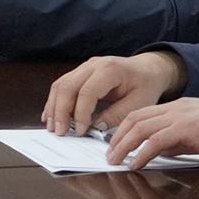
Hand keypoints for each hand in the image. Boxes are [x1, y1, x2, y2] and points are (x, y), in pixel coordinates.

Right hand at [45, 52, 180, 134]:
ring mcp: (84, 67)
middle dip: (60, 112)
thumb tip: (94, 126)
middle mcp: (93, 65)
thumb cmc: (145, 85)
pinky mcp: (79, 73)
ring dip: (54, 108)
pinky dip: (54, 102)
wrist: (147, 69)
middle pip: (67, 86)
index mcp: (110, 69)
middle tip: (60, 132)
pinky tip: (51, 117)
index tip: (81, 132)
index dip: (81, 114)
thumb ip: (117, 115)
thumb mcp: (139, 103)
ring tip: (53, 128)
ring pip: (60, 85)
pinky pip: (61, 86)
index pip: (87, 92)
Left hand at [103, 98, 198, 170]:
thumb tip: (158, 152)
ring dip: (124, 146)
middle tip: (109, 155)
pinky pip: (156, 140)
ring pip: (141, 127)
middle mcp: (176, 108)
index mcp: (178, 107)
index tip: (115, 145)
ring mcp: (181, 116)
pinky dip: (142, 153)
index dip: (124, 129)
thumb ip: (176, 142)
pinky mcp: (187, 128)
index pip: (142, 114)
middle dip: (118, 137)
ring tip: (115, 161)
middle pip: (136, 118)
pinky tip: (135, 165)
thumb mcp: (196, 137)